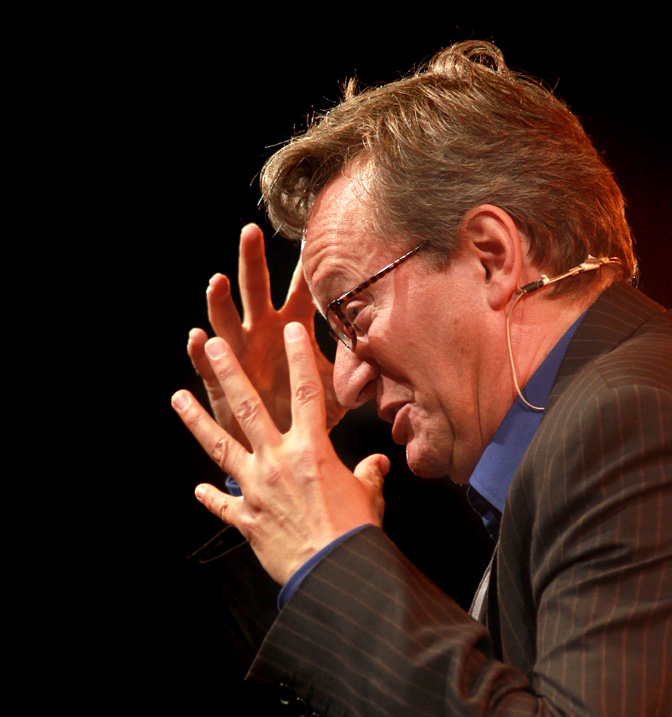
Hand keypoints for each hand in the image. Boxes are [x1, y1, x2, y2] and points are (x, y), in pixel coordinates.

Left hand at [173, 324, 388, 584]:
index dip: (299, 359)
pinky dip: (211, 497)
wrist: (333, 570)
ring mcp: (256, 489)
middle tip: (214, 346)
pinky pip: (223, 505)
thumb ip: (367, 475)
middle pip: (249, 409)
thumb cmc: (355, 531)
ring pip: (220, 447)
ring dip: (196, 421)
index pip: (306, 394)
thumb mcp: (368, 495)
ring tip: (176, 398)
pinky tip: (199, 489)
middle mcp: (278, 462)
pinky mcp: (246, 518)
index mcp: (312, 452)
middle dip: (229, 374)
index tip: (289, 330)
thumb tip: (377, 465)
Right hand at [187, 224, 345, 445]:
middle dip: (251, 261)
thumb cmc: (310, 412)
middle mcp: (263, 332)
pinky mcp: (218, 380)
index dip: (306, 269)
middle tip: (250, 232)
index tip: (311, 238)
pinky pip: (205, 364)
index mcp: (293, 328)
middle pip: (256, 290)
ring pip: (225, 320)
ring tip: (218, 282)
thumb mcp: (339, 391)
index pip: (301, 292)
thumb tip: (391, 362)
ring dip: (219, 302)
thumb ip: (360, 374)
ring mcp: (238, 352)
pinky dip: (199, 352)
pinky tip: (198, 338)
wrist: (282, 447)